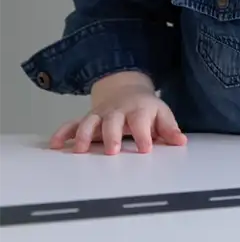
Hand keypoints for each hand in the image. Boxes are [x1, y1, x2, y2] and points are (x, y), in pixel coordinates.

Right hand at [49, 71, 186, 154]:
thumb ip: (169, 129)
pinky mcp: (87, 119)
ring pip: (90, 122)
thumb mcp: (161, 115)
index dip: (144, 135)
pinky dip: (62, 133)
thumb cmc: (146, 108)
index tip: (145, 149)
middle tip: (112, 151)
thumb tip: (181, 141)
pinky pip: (72, 124)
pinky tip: (55, 144)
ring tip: (79, 150)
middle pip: (113, 121)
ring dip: (84, 135)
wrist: (128, 90)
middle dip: (112, 136)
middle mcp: (117, 112)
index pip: (141, 121)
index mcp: (138, 110)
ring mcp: (101, 115)